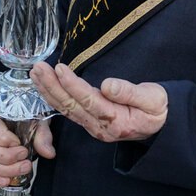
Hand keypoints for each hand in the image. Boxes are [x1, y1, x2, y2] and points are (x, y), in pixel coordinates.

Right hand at [0, 114, 54, 188]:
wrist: (24, 122)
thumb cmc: (27, 118)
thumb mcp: (37, 121)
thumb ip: (42, 135)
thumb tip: (48, 152)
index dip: (5, 139)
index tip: (21, 145)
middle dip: (8, 158)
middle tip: (26, 160)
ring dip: (6, 170)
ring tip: (24, 169)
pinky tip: (7, 181)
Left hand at [30, 62, 167, 142]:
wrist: (160, 127)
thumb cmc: (157, 109)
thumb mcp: (153, 99)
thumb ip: (131, 92)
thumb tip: (107, 85)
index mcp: (116, 120)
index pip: (89, 100)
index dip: (72, 85)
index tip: (59, 68)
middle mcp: (100, 127)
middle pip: (71, 106)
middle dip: (52, 86)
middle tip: (38, 68)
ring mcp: (93, 127)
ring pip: (65, 109)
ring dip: (48, 91)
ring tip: (35, 74)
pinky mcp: (89, 123)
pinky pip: (68, 111)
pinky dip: (54, 97)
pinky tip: (44, 86)